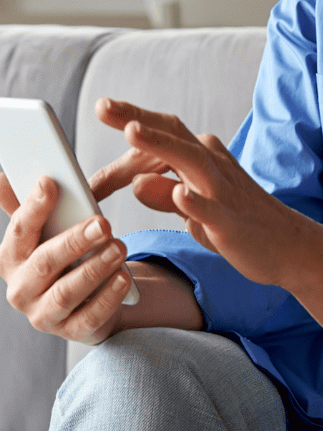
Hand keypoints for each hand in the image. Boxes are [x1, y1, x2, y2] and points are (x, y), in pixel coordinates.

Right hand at [0, 172, 130, 344]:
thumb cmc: (61, 254)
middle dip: (74, 242)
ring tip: (119, 247)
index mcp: (11, 257)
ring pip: (66, 293)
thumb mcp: (46, 229)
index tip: (51, 182)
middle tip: (102, 223)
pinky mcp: (70, 331)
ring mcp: (43, 314)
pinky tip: (123, 278)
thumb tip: (3, 179)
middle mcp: (21, 289)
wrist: (81, 299)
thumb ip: (31, 205)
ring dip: (94, 269)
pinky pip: (88, 318)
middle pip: (44, 263)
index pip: (19, 230)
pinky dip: (107, 298)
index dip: (33, 206)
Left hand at [95, 98, 304, 287]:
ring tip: (131, 132)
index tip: (103, 108)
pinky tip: (178, 194)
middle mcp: (212, 164)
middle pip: (172, 134)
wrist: (289, 246)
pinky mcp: (231, 221)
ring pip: (189, 160)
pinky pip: (211, 209)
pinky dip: (194, 200)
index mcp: (202, 156)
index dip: (131, 122)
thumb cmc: (238, 223)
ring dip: (160, 145)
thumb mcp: (193, 208)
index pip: (162, 133)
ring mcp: (222, 190)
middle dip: (136, 118)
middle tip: (103, 106)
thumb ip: (164, 193)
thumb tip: (135, 182)